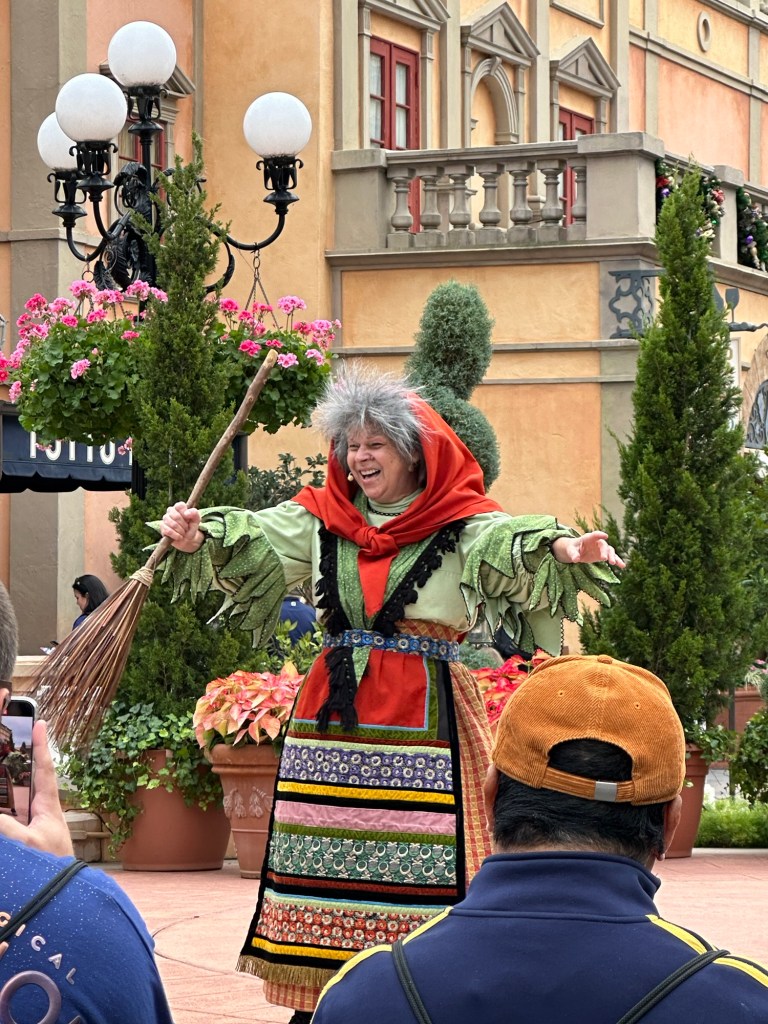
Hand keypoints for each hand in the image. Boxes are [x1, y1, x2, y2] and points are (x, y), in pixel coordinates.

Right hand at [0, 721, 73, 856]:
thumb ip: (7, 828)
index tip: (41, 723)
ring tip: (2, 761)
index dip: (42, 746)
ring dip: (7, 784)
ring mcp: (31, 822)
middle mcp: (40, 809)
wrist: (62, 892)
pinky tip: (2, 801)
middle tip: (10, 739)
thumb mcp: (28, 844)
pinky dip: (4, 805)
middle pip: (27, 779)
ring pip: (14, 797)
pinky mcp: (23, 835)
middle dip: (18, 760)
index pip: (45, 769)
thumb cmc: (52, 865)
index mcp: (48, 805)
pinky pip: (9, 816)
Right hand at [161, 501, 204, 552]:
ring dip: (181, 531)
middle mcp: (171, 511)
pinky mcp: (162, 527)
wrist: (186, 539)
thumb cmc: (190, 527)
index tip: (188, 519)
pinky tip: (179, 537)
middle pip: (176, 516)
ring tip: (183, 533)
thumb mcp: (196, 520)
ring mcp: (165, 518)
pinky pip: (168, 531)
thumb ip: (194, 513)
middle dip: (184, 525)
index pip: (180, 505)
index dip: (185, 513)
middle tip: (187, 528)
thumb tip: (186, 513)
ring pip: (173, 524)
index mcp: (179, 507)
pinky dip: (176, 535)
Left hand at [551, 531, 625, 568]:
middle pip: (604, 545)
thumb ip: (573, 554)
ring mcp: (601, 549)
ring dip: (613, 557)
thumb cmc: (572, 548)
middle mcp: (597, 542)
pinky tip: (622, 566)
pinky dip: (617, 561)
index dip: (600, 535)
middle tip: (605, 559)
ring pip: (610, 551)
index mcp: (588, 538)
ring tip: (615, 563)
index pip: (595, 535)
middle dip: (605, 552)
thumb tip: (576, 559)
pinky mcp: (604, 555)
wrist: (576, 551)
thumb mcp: (570, 550)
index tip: (605, 536)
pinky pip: (612, 558)